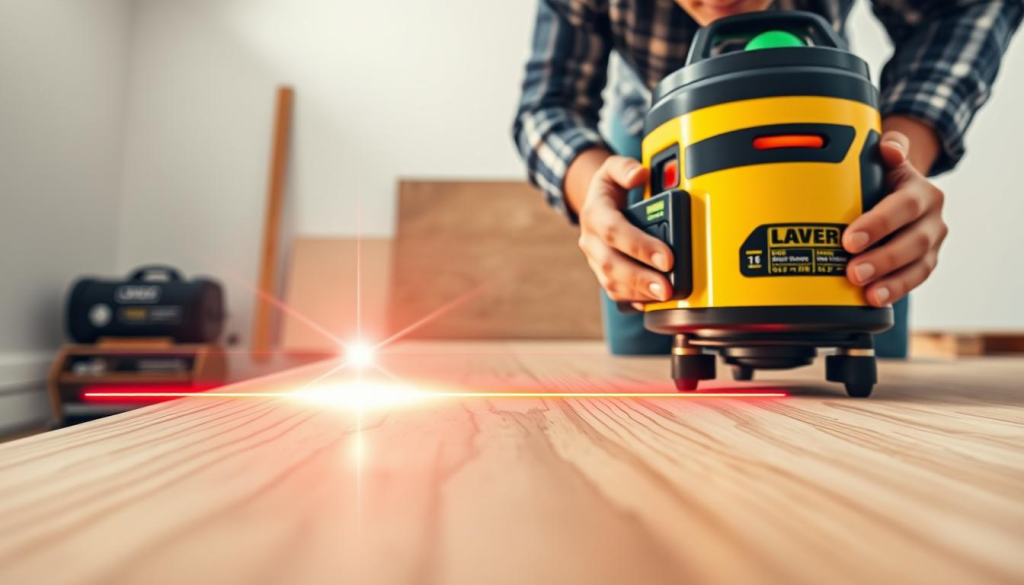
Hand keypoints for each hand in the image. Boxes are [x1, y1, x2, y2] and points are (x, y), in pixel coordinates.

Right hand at [577, 156, 673, 303]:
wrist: (594, 205)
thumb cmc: (609, 188)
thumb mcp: (613, 168)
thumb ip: (625, 168)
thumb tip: (639, 174)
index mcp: (593, 213)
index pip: (614, 231)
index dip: (640, 246)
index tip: (666, 257)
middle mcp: (590, 240)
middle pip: (612, 263)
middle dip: (641, 278)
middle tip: (666, 287)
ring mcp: (595, 260)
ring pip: (612, 282)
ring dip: (638, 292)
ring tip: (664, 296)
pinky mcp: (603, 274)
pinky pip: (615, 292)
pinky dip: (634, 299)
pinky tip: (652, 301)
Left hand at [844, 131, 947, 306]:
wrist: (899, 194)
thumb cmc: (884, 178)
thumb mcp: (885, 160)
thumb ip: (888, 149)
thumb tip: (888, 148)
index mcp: (921, 192)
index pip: (904, 207)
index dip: (878, 224)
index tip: (849, 239)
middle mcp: (932, 219)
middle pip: (913, 242)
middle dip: (883, 259)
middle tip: (852, 271)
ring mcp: (931, 245)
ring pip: (918, 266)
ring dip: (892, 282)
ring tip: (866, 292)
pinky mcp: (924, 264)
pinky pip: (915, 281)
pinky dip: (895, 291)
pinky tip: (874, 299)